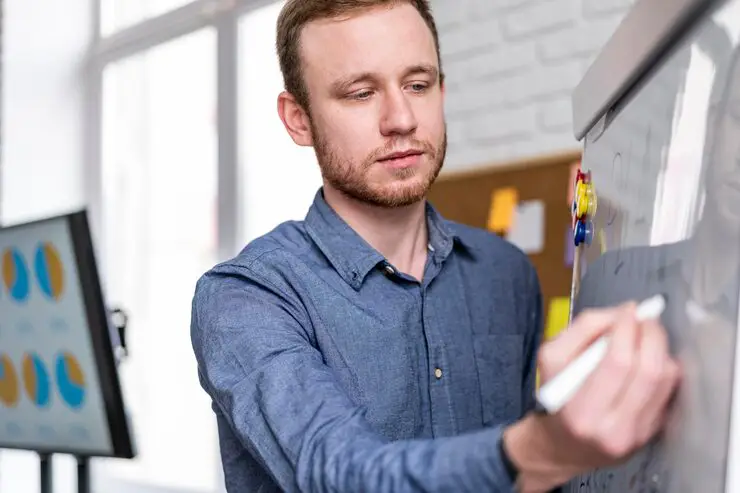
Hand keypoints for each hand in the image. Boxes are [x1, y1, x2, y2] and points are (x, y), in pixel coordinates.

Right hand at [503, 302, 680, 491]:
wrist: (564, 447)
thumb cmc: (557, 398)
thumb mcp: (551, 360)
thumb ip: (582, 330)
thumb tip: (621, 313)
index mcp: (581, 410)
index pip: (617, 362)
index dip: (627, 329)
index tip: (628, 309)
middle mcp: (612, 429)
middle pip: (648, 370)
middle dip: (650, 334)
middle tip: (645, 318)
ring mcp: (637, 435)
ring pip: (665, 379)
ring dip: (660, 348)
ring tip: (647, 336)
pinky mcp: (653, 434)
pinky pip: (669, 391)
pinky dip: (664, 367)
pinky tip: (649, 359)